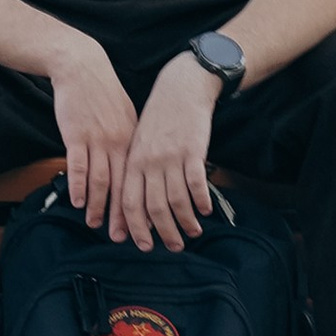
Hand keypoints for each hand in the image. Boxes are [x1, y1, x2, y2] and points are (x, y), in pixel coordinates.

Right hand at [49, 38, 140, 232]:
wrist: (83, 68)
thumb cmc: (102, 94)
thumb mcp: (125, 116)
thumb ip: (129, 143)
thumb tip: (133, 168)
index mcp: (133, 140)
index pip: (138, 180)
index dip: (139, 206)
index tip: (141, 227)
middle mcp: (119, 143)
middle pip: (123, 186)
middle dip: (123, 215)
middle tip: (122, 238)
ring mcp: (98, 139)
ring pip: (101, 180)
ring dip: (99, 206)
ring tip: (96, 225)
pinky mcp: (77, 135)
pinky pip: (79, 166)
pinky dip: (79, 186)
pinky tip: (78, 202)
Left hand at [120, 59, 218, 251]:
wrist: (180, 88)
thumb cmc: (159, 119)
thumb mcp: (139, 142)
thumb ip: (137, 172)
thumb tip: (139, 207)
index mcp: (133, 162)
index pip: (130, 203)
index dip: (136, 227)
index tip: (144, 245)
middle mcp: (150, 162)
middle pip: (154, 208)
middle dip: (164, 233)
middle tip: (174, 247)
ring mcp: (171, 157)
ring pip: (177, 201)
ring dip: (186, 222)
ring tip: (193, 232)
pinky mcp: (193, 151)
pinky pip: (196, 184)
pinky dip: (201, 201)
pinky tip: (205, 211)